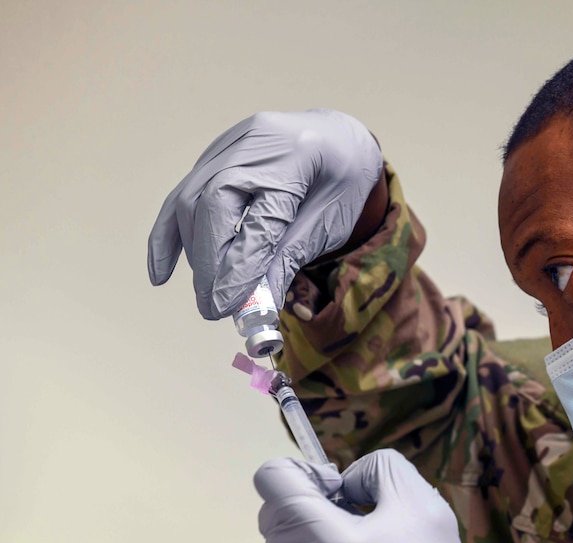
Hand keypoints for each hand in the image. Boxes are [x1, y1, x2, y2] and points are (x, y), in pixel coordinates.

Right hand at [148, 109, 382, 319]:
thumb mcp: (333, 220)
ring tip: (208, 295)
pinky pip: (182, 195)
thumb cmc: (344, 180)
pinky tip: (161, 273)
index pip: (257, 216)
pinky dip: (170, 236)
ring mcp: (230, 144)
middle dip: (209, 263)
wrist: (340, 137)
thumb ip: (292, 257)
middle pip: (212, 203)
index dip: (239, 264)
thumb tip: (260, 304)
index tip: (229, 304)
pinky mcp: (213, 156)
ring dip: (195, 254)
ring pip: (191, 200)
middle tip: (213, 308)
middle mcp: (257, 141)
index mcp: (298, 154)